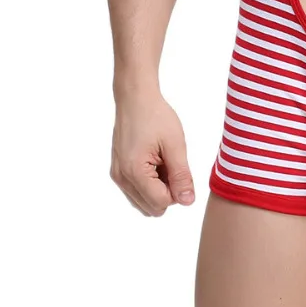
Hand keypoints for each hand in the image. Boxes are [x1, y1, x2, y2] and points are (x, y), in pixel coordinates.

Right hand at [110, 90, 194, 215]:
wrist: (135, 99)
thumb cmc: (156, 117)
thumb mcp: (175, 145)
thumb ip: (181, 176)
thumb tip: (187, 202)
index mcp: (134, 172)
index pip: (161, 203)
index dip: (177, 191)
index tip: (180, 169)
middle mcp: (121, 178)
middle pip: (152, 208)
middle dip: (167, 192)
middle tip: (172, 164)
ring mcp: (118, 175)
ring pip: (144, 202)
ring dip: (159, 188)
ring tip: (163, 161)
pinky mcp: (118, 171)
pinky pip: (137, 190)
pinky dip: (150, 182)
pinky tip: (155, 161)